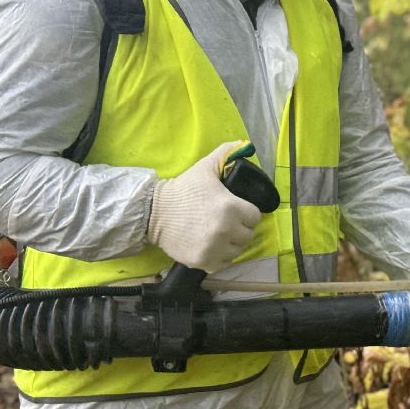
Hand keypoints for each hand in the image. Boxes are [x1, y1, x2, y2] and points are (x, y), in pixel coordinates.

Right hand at [147, 140, 261, 271]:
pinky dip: (219, 257)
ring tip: (218, 234)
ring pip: (237, 251)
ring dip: (231, 244)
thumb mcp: (205, 168)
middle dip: (240, 228)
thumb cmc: (183, 190)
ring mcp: (214, 248)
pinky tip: (211, 246)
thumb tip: (245, 145)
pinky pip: (223, 263)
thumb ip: (226, 154)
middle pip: (248, 235)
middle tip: (226, 222)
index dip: (247, 212)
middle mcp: (226, 230)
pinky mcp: (203, 262)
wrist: (154, 212)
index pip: (255, 216)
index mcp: (231, 208)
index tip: (236, 210)